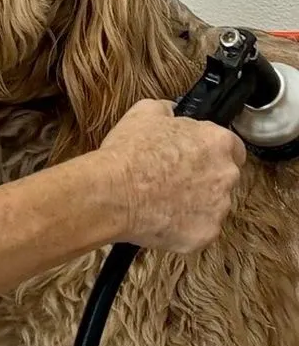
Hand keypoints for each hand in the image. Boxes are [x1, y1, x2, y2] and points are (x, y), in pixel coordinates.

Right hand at [98, 99, 244, 252]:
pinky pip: (198, 232)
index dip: (210, 152)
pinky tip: (158, 219)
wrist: (112, 193)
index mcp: (217, 142)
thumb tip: (169, 112)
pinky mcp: (205, 234)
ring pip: (211, 207)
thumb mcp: (144, 113)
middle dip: (201, 180)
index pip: (232, 148)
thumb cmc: (128, 155)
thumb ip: (167, 111)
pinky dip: (182, 228)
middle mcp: (225, 175)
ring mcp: (218, 208)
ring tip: (160, 201)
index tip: (195, 158)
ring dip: (192, 205)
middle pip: (222, 178)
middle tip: (170, 180)